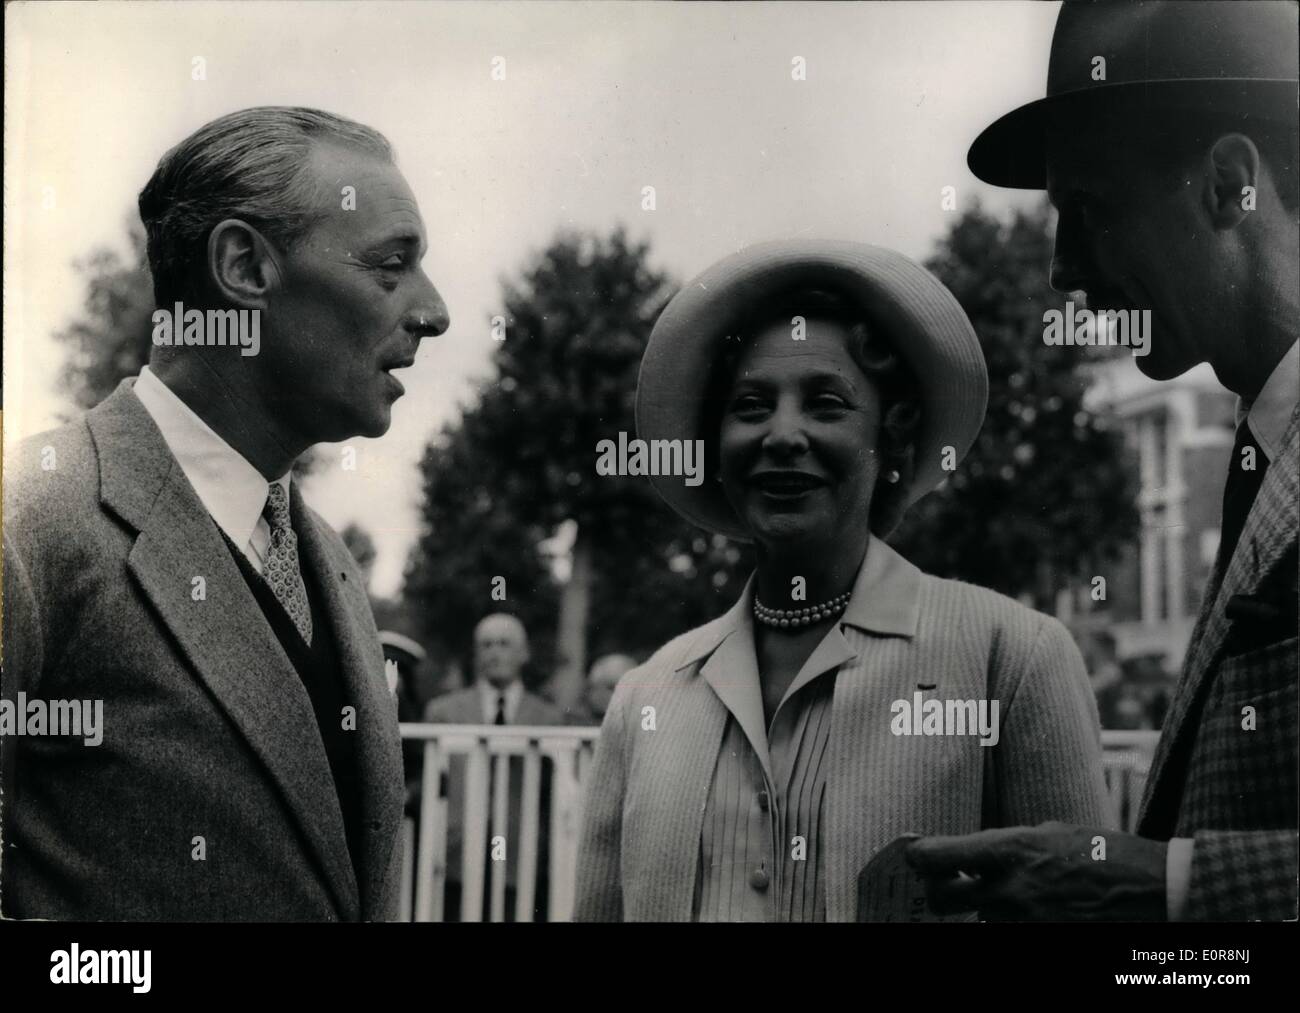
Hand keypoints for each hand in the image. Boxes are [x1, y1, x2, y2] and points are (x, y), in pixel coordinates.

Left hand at [905, 822, 1167, 920]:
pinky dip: (1010, 923)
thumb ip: (1007, 846)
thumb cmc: (1106, 854)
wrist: (1154, 891)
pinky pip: (1006, 933)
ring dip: (985, 909)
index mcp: (1009, 850)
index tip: (916, 854)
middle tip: (949, 884)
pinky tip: (1032, 911)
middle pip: (940, 898)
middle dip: (939, 891)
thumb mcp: (1050, 834)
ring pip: (978, 919)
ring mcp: (1024, 922)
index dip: (919, 856)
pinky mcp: (1040, 941)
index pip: (934, 856)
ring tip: (1014, 895)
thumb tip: (974, 854)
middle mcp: (1009, 890)